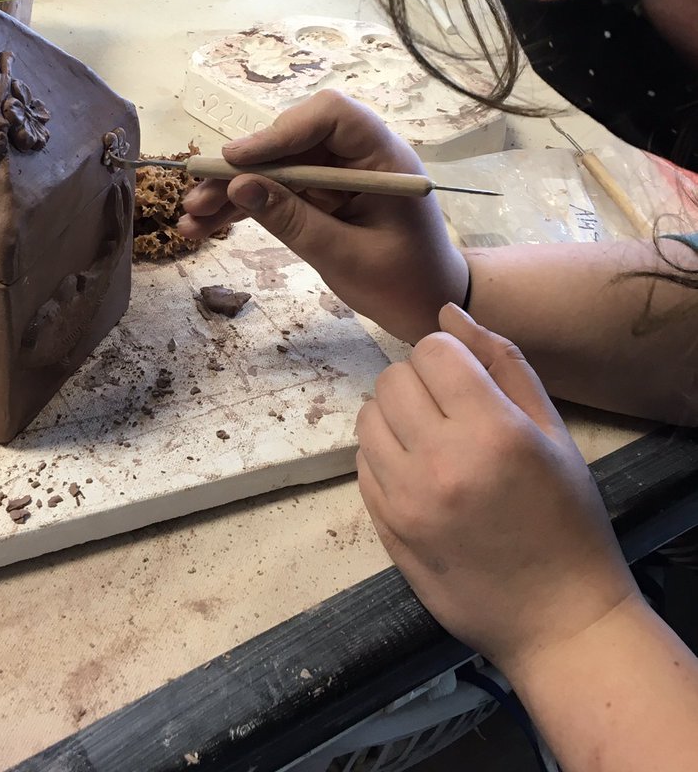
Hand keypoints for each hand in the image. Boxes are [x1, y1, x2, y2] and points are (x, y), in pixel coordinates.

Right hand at [179, 90, 467, 340]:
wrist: (431, 308)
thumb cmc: (405, 284)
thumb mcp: (348, 258)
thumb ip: (294, 221)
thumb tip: (240, 186)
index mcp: (383, 158)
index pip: (331, 116)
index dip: (280, 132)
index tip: (238, 160)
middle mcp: (358, 156)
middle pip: (291, 141)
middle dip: (241, 169)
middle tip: (198, 197)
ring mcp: (338, 176)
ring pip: (276, 168)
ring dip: (232, 191)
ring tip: (191, 219)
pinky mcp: (321, 197)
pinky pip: (278, 192)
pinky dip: (245, 208)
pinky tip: (207, 225)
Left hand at [356, 303, 638, 673]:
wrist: (558, 617)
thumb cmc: (567, 518)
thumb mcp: (552, 431)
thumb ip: (502, 362)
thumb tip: (446, 312)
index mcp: (491, 431)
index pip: (432, 350)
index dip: (448, 354)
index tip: (466, 378)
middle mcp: (440, 461)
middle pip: (393, 378)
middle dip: (419, 381)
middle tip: (451, 408)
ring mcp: (406, 499)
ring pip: (368, 417)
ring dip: (395, 415)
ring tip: (431, 438)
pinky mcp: (386, 528)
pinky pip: (362, 463)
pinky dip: (383, 454)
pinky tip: (418, 471)